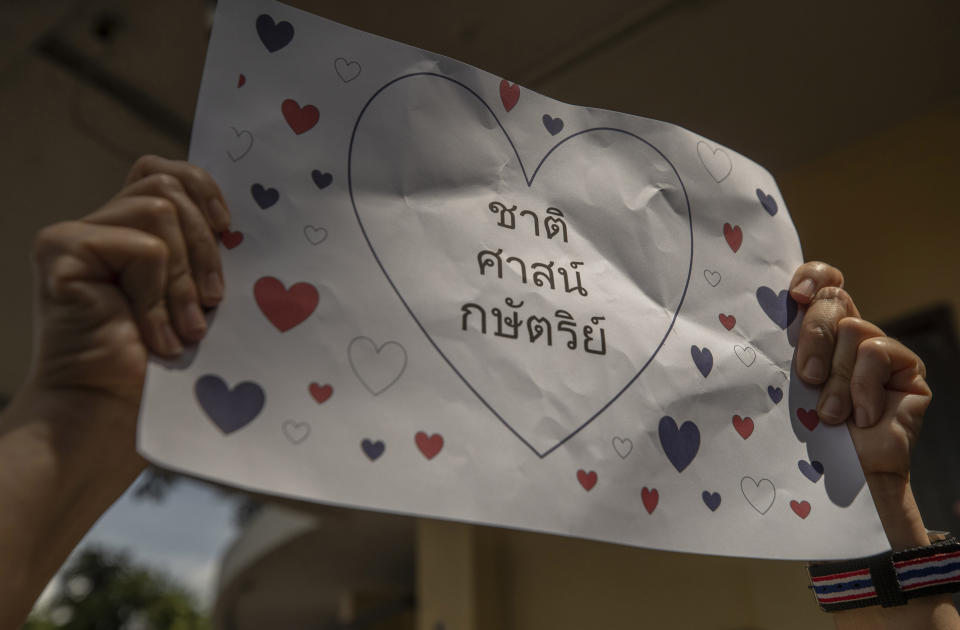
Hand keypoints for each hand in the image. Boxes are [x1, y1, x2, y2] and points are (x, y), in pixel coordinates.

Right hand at [18, 155, 229, 460]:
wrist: (110, 419)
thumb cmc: (161, 372)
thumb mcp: (198, 300)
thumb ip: (205, 254)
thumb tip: (249, 219)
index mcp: (130, 234)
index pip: (165, 174)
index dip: (203, 187)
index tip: (231, 228)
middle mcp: (99, 227)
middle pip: (167, 185)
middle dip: (205, 243)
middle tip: (213, 302)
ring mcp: (75, 237)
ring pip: (159, 211)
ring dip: (184, 276)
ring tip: (187, 329)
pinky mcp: (61, 250)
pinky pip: (143, 247)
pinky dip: (161, 294)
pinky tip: (158, 336)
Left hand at [790, 262, 930, 550]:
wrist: (841, 479)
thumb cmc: (802, 433)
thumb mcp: (784, 385)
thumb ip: (778, 350)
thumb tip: (746, 317)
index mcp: (817, 330)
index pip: (821, 280)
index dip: (811, 276)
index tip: (793, 297)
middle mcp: (849, 333)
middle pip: (833, 299)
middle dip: (813, 337)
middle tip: (806, 378)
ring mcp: (879, 349)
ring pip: (852, 329)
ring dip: (836, 378)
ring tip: (829, 415)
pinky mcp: (907, 368)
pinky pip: (877, 352)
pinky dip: (861, 386)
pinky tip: (860, 417)